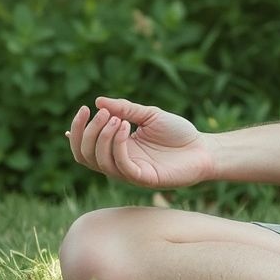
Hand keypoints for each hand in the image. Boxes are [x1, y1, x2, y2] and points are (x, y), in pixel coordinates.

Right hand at [66, 96, 213, 188]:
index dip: (77, 131)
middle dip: (88, 132)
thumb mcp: (149, 114)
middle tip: (103, 113)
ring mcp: (130, 172)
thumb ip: (125, 109)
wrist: (203, 148)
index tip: (83, 109)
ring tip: (117, 118)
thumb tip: (99, 101)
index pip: (85, 146)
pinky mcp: (143, 178)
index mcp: (117, 148)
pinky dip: (118, 145)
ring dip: (103, 137)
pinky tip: (126, 126)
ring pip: (100, 161)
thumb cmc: (177, 132)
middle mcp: (119, 162)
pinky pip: (121, 165)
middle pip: (85, 155)